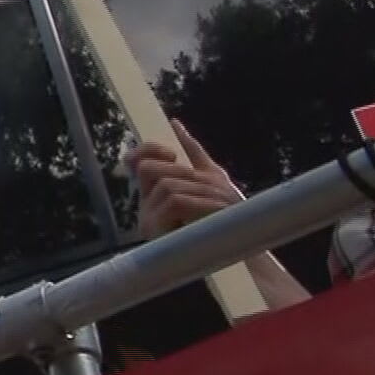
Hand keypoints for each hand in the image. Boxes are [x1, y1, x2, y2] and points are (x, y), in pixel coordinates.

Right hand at [125, 121, 241, 237]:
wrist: (239, 250)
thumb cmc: (226, 216)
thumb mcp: (210, 178)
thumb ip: (191, 152)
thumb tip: (174, 124)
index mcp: (155, 191)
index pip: (136, 161)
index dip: (148, 150)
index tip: (171, 154)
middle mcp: (146, 205)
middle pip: (148, 169)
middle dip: (180, 172)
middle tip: (205, 185)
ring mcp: (148, 220)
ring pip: (167, 185)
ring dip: (199, 190)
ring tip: (221, 204)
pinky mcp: (156, 234)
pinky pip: (174, 202)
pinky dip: (199, 202)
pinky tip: (215, 211)